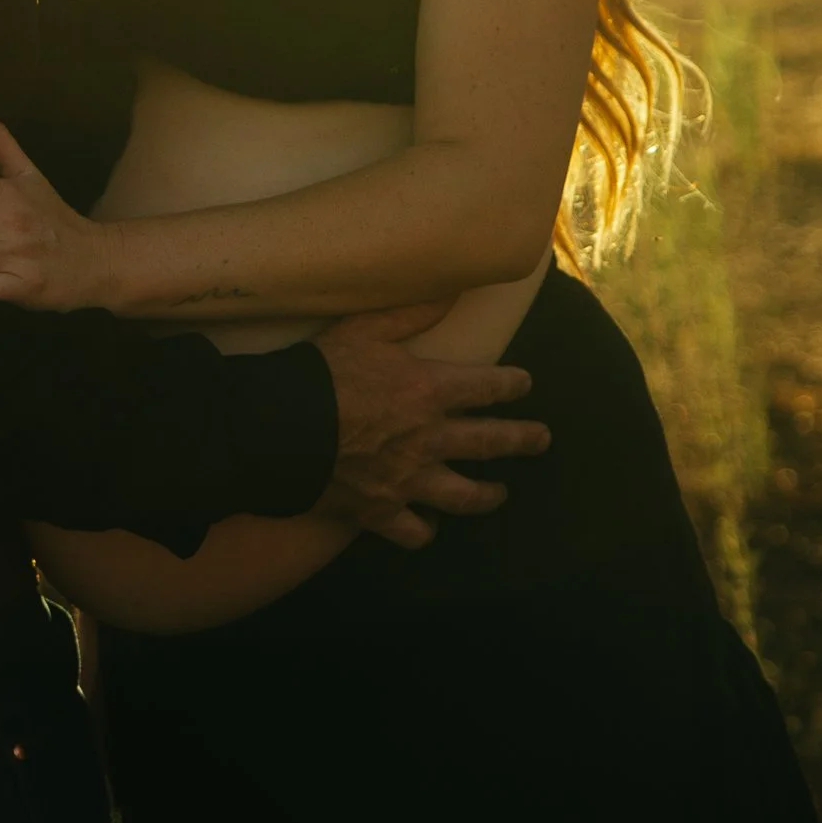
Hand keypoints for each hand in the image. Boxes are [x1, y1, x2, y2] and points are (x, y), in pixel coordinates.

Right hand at [313, 306, 547, 551]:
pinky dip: (424, 532)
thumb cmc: (323, 372)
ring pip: (463, 496)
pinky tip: (429, 528)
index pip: (487, 387)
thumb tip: (453, 290)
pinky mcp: (381, 512)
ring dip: (487, 495)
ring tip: (501, 494)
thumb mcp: (365, 328)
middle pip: (489, 443)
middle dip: (522, 440)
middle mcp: (428, 439)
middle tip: (542, 439)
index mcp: (428, 390)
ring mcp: (407, 481)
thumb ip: (411, 312)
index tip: (525, 384)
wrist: (279, 429)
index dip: (511, 385)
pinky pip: (412, 532)